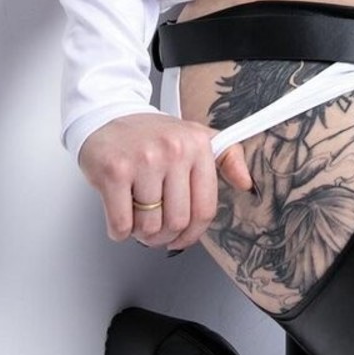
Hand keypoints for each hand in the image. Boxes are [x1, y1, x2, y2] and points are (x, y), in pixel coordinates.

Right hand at [78, 112, 254, 250]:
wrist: (107, 117)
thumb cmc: (151, 135)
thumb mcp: (196, 137)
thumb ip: (227, 157)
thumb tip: (246, 183)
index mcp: (197, 146)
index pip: (205, 209)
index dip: (193, 234)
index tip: (183, 237)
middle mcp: (174, 150)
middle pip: (177, 222)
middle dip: (164, 236)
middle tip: (155, 228)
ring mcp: (143, 160)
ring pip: (149, 226)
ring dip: (141, 232)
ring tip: (137, 215)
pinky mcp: (114, 172)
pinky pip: (121, 224)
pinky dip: (119, 230)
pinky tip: (120, 214)